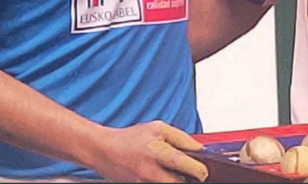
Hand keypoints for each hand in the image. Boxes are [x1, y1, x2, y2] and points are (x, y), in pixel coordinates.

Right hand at [95, 120, 209, 182]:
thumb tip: (199, 148)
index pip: (186, 166)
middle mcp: (151, 172)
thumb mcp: (158, 128)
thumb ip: (182, 138)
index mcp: (158, 153)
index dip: (200, 170)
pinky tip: (161, 175)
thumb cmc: (130, 138)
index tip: (203, 170)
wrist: (104, 150)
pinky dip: (163, 182)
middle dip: (188, 180)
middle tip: (189, 173)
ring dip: (175, 181)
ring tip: (171, 172)